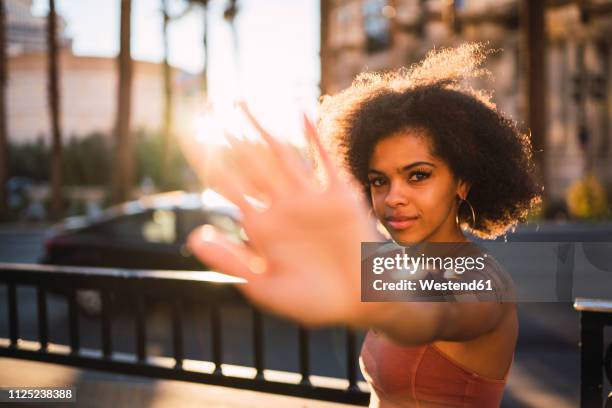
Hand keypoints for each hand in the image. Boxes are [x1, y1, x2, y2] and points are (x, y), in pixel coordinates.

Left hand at [183, 103, 381, 326]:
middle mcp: (282, 205)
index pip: (227, 185)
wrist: (359, 303)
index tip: (187, 135)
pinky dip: (314, 139)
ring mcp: (309, 198)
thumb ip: (232, 261)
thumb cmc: (313, 301)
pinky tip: (301, 116)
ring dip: (261, 130)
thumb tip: (194, 235)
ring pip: (280, 154)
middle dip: (228, 136)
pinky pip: (324, 161)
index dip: (207, 160)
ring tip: (240, 104)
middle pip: (249, 162)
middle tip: (209, 106)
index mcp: (262, 225)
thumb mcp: (265, 287)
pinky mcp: (338, 196)